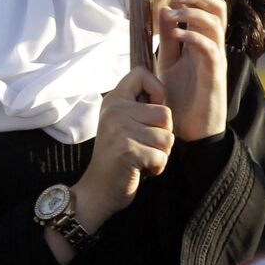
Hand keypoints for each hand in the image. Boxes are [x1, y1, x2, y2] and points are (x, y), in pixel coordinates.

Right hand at [73, 67, 173, 230]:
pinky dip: (156, 168)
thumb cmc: (117, 157)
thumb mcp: (121, 123)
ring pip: (167, 138)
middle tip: (143, 145)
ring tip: (141, 158)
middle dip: (162, 136)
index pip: (141, 74)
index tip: (150, 111)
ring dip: (160, 154)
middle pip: (166, 114)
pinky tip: (139, 169)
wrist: (97, 190)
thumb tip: (163, 92)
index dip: (156, 90)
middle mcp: (114, 111)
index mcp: (113, 100)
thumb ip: (137, 107)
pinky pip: (162, 157)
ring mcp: (119, 130)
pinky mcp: (128, 151)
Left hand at [157, 0, 227, 140]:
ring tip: (173, 11)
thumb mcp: (168, 63)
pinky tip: (177, 35)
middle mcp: (213, 48)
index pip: (206, 7)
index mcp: (203, 42)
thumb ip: (169, 39)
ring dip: (193, 12)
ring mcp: (216, 61)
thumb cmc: (180, 98)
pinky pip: (210, 50)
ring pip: (215, 25)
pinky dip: (193, 37)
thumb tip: (166, 10)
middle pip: (218, 9)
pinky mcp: (214, 77)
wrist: (188, 132)